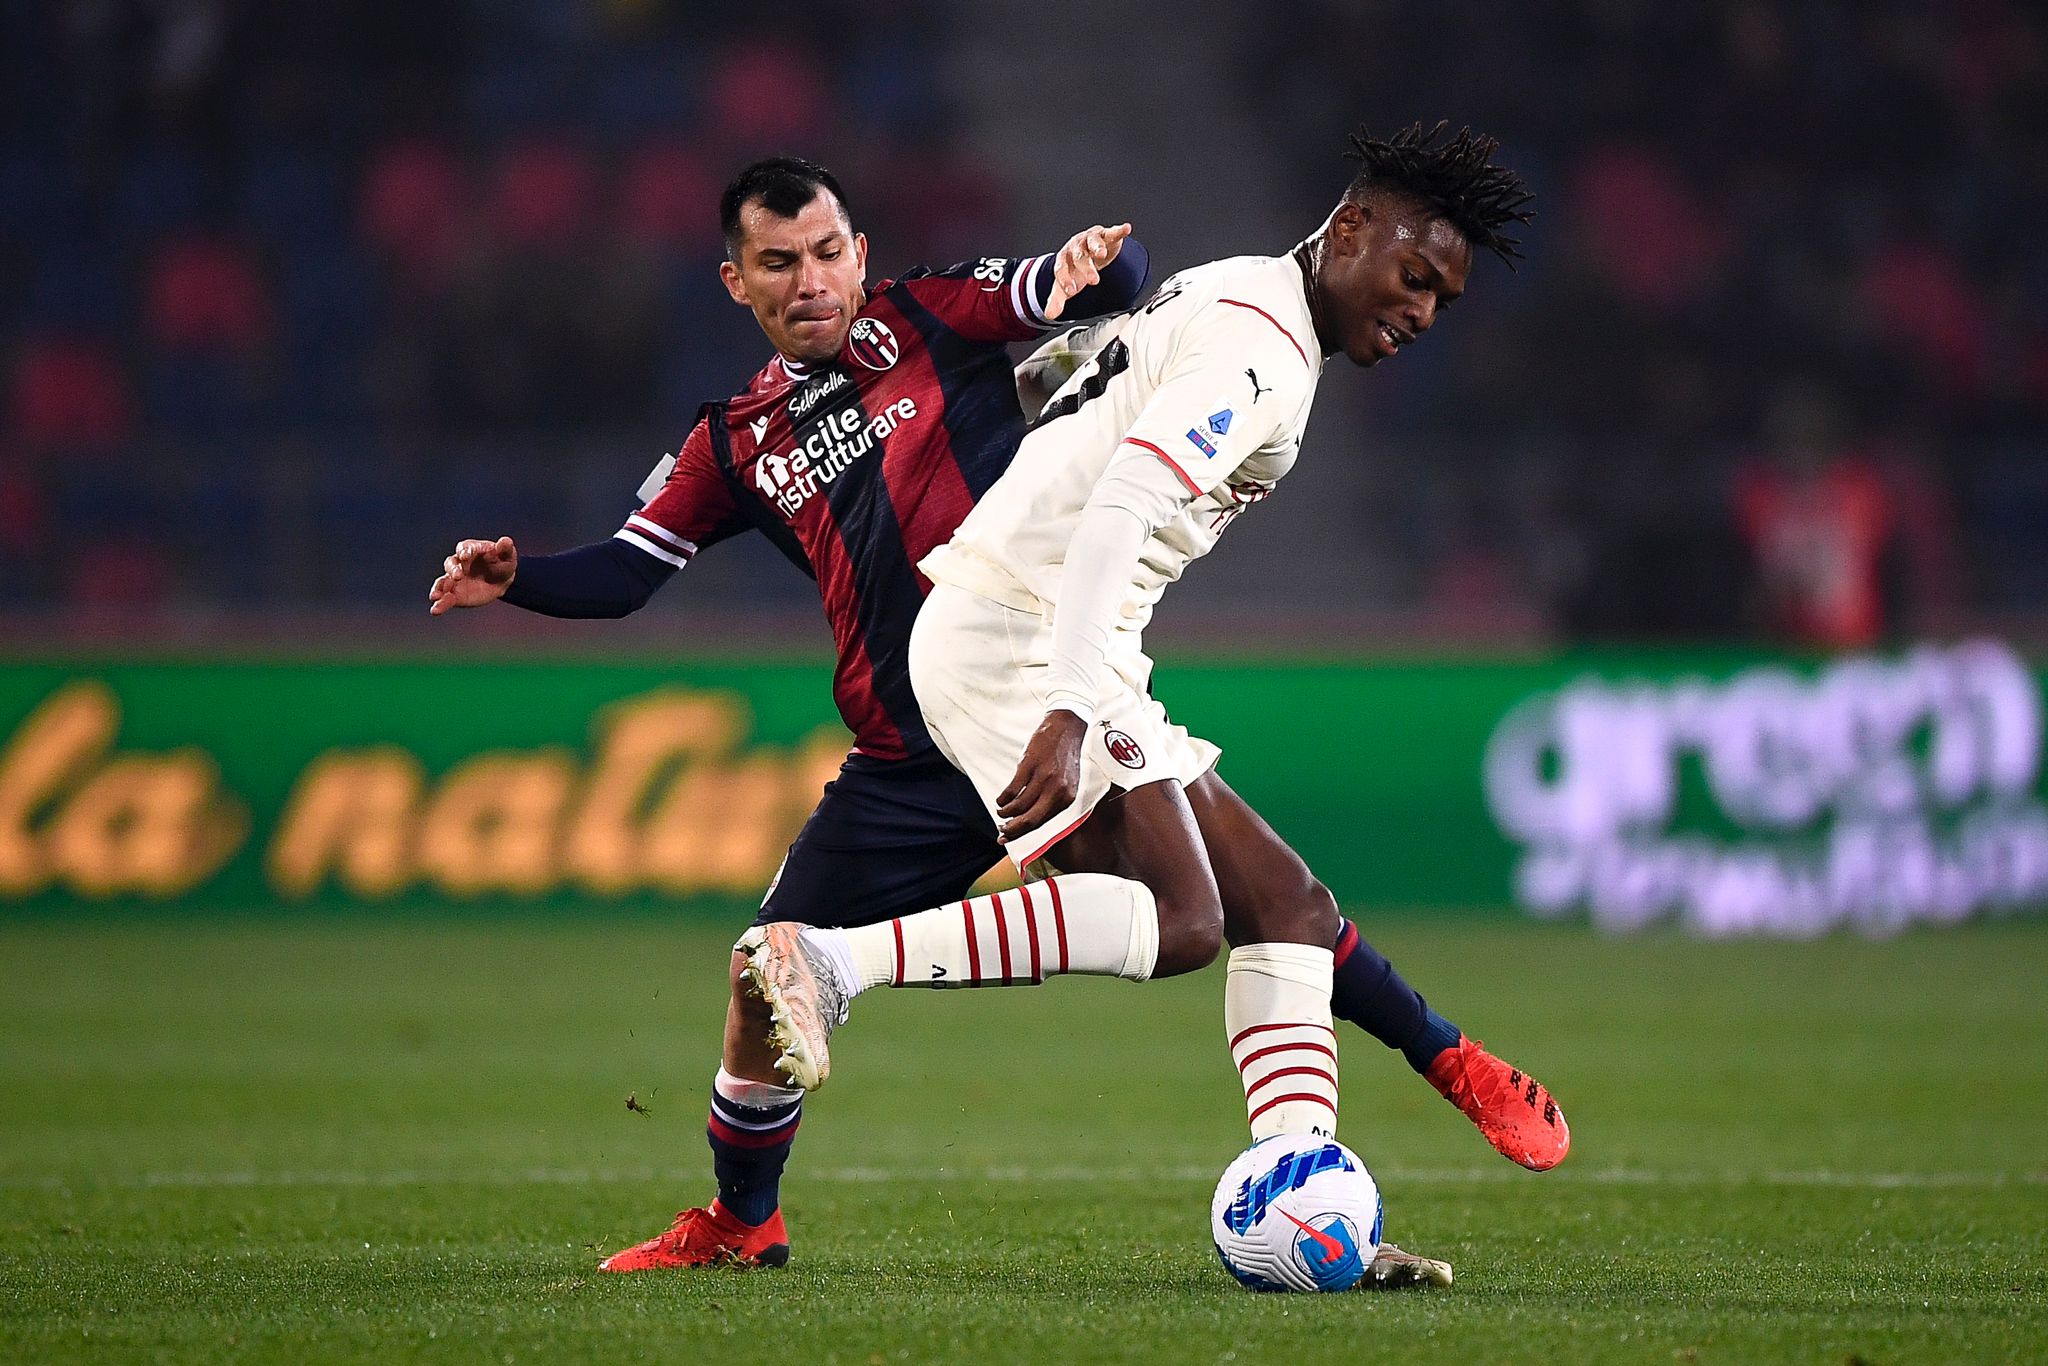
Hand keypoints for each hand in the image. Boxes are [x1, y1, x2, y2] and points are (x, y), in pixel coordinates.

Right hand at [428, 536, 517, 614]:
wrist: (500, 581)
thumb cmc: (502, 564)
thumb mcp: (507, 556)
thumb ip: (505, 548)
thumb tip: (505, 542)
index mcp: (470, 550)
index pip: (464, 548)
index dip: (464, 551)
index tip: (465, 556)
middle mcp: (459, 563)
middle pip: (451, 564)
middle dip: (453, 570)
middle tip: (458, 576)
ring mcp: (454, 580)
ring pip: (443, 582)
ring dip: (439, 588)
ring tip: (435, 596)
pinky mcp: (455, 594)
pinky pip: (445, 598)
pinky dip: (440, 604)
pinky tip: (435, 610)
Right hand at [996, 709, 1088, 843]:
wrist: (1066, 729)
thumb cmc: (1064, 757)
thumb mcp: (1066, 783)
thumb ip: (1053, 801)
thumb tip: (1030, 819)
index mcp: (1067, 798)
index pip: (1042, 822)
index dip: (1023, 832)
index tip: (1009, 837)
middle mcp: (1057, 791)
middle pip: (1031, 819)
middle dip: (1013, 829)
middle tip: (1001, 832)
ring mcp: (1043, 778)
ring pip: (1019, 806)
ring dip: (1006, 812)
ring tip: (1001, 811)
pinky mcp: (1030, 766)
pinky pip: (1012, 789)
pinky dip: (1004, 798)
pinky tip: (1001, 799)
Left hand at [1043, 222, 1131, 320]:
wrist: (1087, 252)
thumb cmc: (1076, 269)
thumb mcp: (1067, 283)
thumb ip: (1057, 299)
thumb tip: (1049, 315)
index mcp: (1064, 260)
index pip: (1061, 269)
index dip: (1065, 279)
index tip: (1071, 291)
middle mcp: (1076, 248)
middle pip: (1079, 256)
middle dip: (1086, 268)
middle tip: (1093, 281)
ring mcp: (1090, 240)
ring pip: (1093, 241)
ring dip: (1097, 246)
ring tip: (1101, 253)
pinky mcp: (1105, 235)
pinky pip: (1112, 232)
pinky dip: (1119, 231)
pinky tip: (1126, 229)